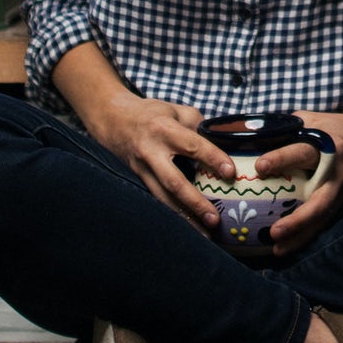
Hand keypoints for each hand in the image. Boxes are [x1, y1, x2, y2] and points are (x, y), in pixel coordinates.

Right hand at [79, 88, 229, 231]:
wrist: (112, 118)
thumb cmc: (150, 113)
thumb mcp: (176, 110)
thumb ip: (198, 125)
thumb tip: (222, 143)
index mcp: (164, 129)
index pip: (192, 146)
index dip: (212, 158)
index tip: (230, 173)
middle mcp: (150, 152)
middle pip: (174, 182)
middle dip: (195, 202)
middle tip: (215, 219)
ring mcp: (142, 169)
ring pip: (162, 198)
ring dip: (184, 217)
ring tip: (205, 233)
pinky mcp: (138, 179)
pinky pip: (157, 199)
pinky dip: (173, 213)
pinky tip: (188, 225)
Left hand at [258, 102, 342, 254]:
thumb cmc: (335, 127)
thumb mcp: (312, 119)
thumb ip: (285, 127)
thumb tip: (249, 134)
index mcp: (328, 145)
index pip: (303, 153)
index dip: (282, 159)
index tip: (260, 167)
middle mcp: (336, 173)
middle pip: (319, 200)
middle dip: (298, 219)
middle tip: (274, 232)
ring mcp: (340, 191)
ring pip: (321, 218)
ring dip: (301, 236)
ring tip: (277, 250)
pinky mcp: (341, 202)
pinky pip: (323, 222)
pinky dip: (305, 237)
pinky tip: (286, 249)